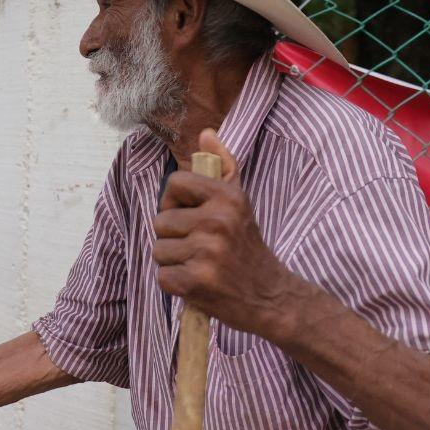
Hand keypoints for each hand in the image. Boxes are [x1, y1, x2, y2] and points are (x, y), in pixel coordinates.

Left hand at [152, 129, 296, 338]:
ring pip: (159, 250)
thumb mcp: (239, 200)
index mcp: (227, 197)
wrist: (270, 296)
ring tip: (199, 264)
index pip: (174, 183)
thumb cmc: (247, 245)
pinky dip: (175, 284)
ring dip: (174, 261)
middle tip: (199, 247)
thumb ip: (223, 165)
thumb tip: (205, 133)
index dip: (174, 201)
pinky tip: (197, 282)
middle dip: (173, 237)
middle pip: (160, 221)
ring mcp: (208, 252)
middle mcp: (218, 221)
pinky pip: (163, 277)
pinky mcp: (198, 281)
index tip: (189, 215)